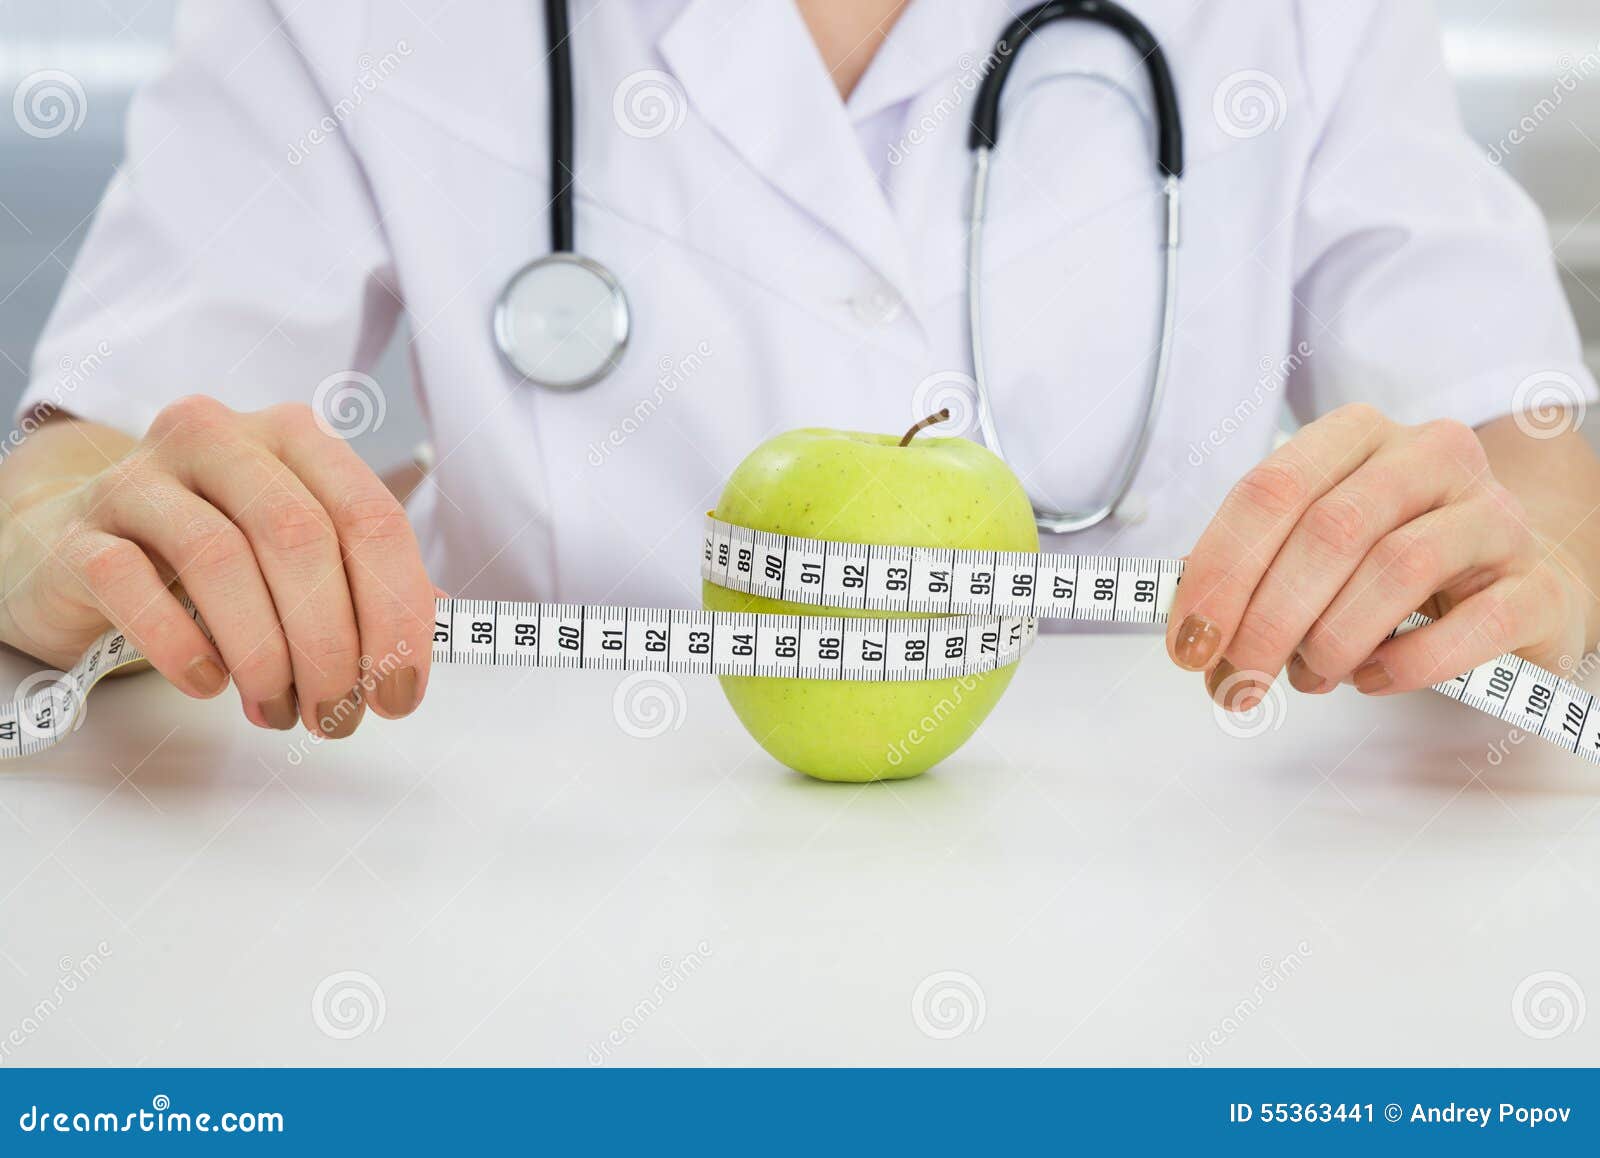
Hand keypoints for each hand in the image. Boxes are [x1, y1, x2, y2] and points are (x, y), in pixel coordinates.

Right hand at [0, 397, 434, 736]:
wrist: (75, 548)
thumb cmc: (208, 558)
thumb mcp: (295, 554)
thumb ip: (363, 577)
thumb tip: (437, 624)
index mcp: (294, 437)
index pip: (372, 517)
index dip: (397, 611)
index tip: (400, 692)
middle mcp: (220, 439)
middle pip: (300, 536)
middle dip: (331, 643)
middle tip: (337, 715)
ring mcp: (138, 478)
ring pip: (220, 559)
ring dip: (264, 656)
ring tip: (277, 712)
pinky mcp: (78, 532)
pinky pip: (132, 583)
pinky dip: (182, 645)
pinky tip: (209, 683)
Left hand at [1165, 404, 1591, 709]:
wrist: (1511, 585)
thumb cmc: (1389, 567)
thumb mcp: (1314, 547)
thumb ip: (1252, 568)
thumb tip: (1188, 624)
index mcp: (1357, 435)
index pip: (1269, 490)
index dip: (1218, 572)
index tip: (1188, 645)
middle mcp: (1430, 456)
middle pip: (1328, 530)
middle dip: (1266, 620)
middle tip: (1237, 682)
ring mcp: (1494, 515)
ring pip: (1396, 568)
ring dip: (1332, 640)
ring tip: (1309, 677)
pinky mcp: (1538, 583)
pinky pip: (1472, 624)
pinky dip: (1406, 663)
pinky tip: (1370, 679)